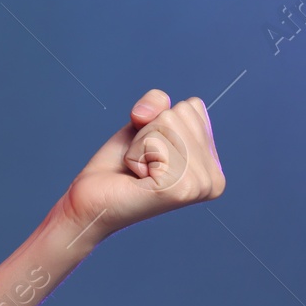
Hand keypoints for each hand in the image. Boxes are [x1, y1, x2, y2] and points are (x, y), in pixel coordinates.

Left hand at [58, 89, 224, 247]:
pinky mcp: (180, 189)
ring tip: (139, 172)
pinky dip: (134, 154)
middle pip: (180, 112)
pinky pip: (153, 143)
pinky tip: (136, 179)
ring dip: (140, 144)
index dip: (159, 120)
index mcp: (213, 165)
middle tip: (141, 163)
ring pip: (166, 123)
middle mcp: (214, 179)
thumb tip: (144, 115)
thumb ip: (156, 103)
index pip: (193, 107)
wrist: (91, 201)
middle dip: (149, 132)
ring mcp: (200, 186)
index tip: (151, 151)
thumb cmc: (118, 166)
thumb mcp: (143, 124)